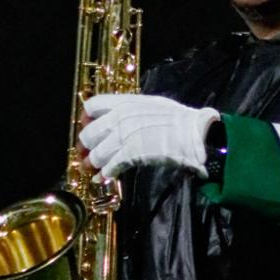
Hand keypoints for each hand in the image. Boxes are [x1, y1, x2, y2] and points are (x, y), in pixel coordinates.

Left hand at [80, 95, 218, 179]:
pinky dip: (105, 174)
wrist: (193, 133)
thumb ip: (133, 110)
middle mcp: (118, 118)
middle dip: (86, 147)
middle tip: (88, 155)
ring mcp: (123, 137)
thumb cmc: (179, 118)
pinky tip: (105, 177)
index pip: (91, 106)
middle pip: (88, 134)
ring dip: (95, 164)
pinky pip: (109, 168)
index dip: (86, 119)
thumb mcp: (152, 105)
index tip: (89, 127)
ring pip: (95, 155)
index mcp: (124, 102)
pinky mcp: (130, 156)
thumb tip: (123, 117)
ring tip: (96, 169)